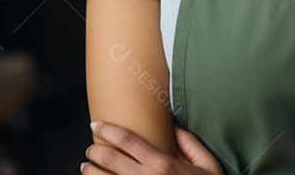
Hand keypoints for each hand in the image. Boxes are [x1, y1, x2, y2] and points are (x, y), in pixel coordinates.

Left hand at [84, 121, 222, 174]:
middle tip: (90, 149)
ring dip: (89, 172)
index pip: (127, 140)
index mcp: (163, 164)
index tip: (95, 124)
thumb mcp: (207, 165)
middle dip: (93, 151)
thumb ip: (190, 144)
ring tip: (86, 167)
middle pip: (108, 159)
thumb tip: (174, 126)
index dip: (107, 129)